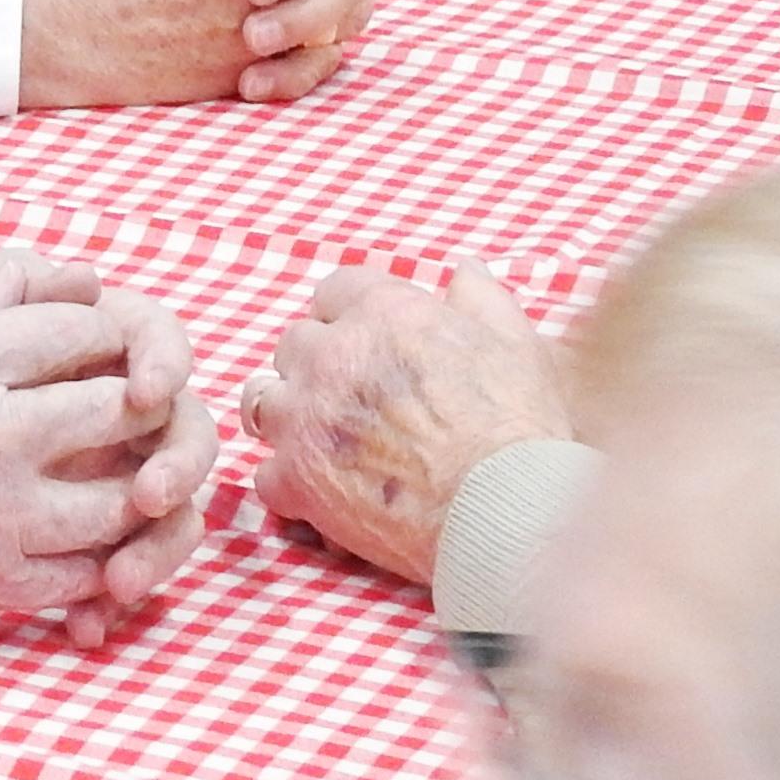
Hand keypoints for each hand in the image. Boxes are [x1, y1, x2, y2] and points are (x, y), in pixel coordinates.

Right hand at [0, 250, 214, 649]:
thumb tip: (60, 274)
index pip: (82, 328)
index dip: (108, 334)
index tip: (108, 348)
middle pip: (117, 409)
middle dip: (138, 408)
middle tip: (137, 414)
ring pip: (119, 503)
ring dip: (134, 492)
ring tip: (128, 482)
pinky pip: (82, 577)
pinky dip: (102, 566)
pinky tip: (95, 549)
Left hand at [241, 262, 572, 588]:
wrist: (504, 508)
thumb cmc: (516, 424)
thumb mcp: (513, 341)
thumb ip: (481, 298)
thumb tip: (464, 271)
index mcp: (382, 314)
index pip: (335, 290)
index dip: (350, 315)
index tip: (365, 340)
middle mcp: (332, 357)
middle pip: (295, 344)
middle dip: (318, 364)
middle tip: (349, 395)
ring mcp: (307, 420)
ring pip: (263, 402)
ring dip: (290, 415)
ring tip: (319, 439)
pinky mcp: (297, 480)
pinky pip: (267, 474)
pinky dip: (291, 483)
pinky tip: (323, 492)